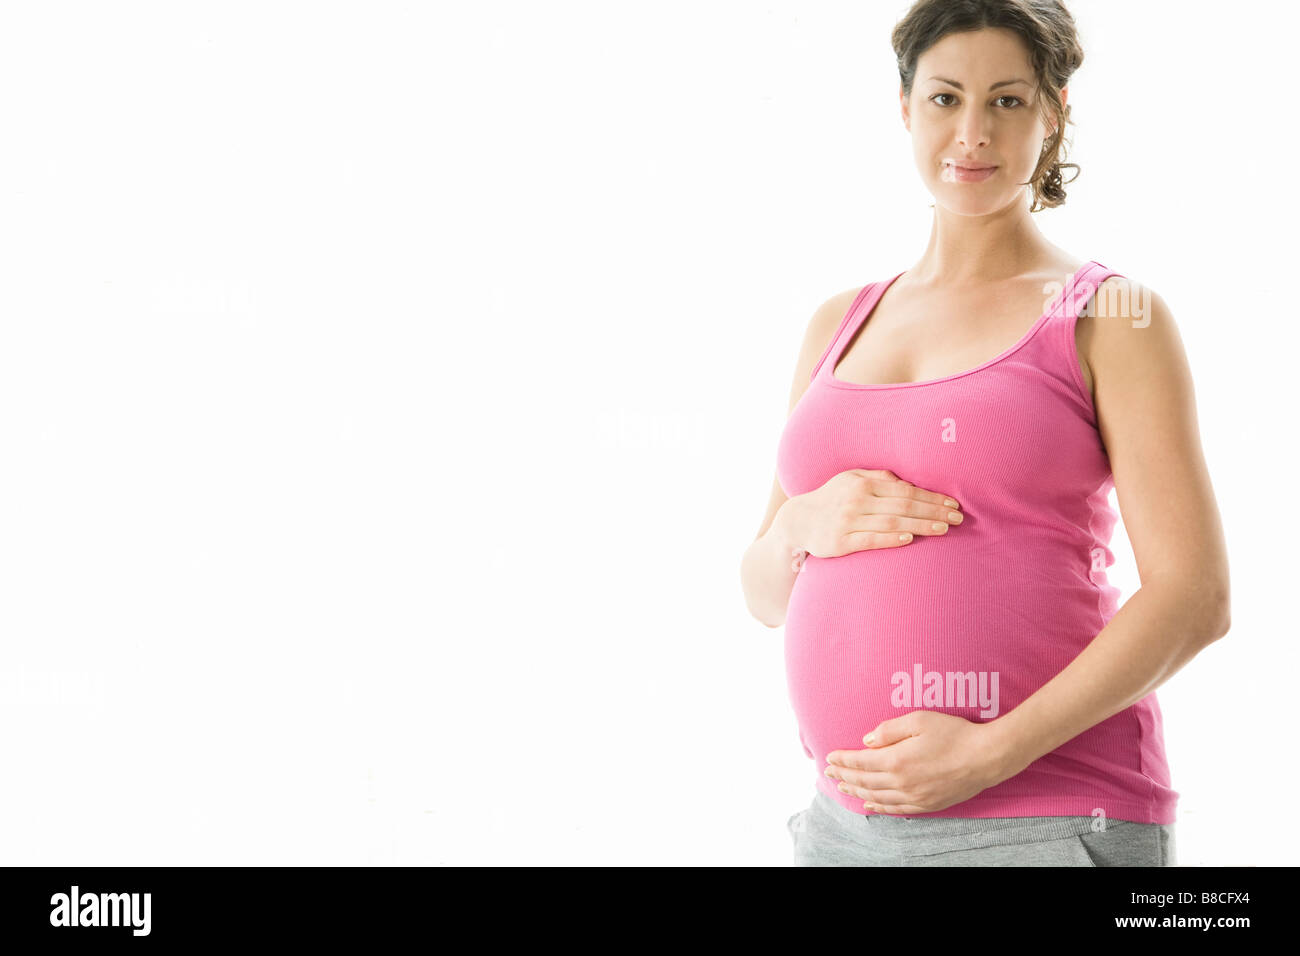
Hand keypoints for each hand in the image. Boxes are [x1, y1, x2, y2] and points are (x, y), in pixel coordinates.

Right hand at [779, 469, 962, 560]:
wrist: (797, 521)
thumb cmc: (831, 499)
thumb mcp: (850, 479)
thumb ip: (878, 478)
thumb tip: (907, 480)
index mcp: (862, 483)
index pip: (905, 490)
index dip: (931, 497)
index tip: (953, 503)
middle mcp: (856, 499)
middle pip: (903, 504)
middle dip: (934, 511)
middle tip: (958, 518)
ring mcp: (848, 521)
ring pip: (892, 521)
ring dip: (920, 524)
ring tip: (944, 529)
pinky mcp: (840, 542)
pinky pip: (870, 539)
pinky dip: (891, 538)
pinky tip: (909, 538)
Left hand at [823, 710, 1015, 814]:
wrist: (986, 757)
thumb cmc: (954, 733)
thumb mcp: (919, 720)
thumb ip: (889, 730)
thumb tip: (866, 740)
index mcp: (897, 760)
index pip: (860, 762)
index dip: (842, 760)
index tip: (829, 757)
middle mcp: (902, 782)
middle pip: (864, 781)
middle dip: (844, 776)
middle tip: (828, 772)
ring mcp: (915, 796)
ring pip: (877, 797)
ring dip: (857, 791)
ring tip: (842, 787)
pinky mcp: (928, 804)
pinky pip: (896, 809)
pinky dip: (879, 807)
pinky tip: (869, 804)